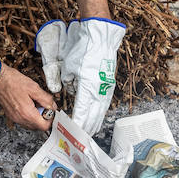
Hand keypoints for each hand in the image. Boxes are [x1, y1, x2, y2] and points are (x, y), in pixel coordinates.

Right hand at [0, 65, 54, 131]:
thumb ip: (46, 99)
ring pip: (30, 125)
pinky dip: (28, 115)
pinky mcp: (10, 115)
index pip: (44, 126)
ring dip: (35, 117)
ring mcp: (14, 118)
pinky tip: (27, 103)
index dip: (50, 119)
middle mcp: (20, 119)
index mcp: (28, 113)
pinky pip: (23, 121)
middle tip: (42, 105)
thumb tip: (52, 106)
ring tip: (34, 103)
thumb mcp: (34, 88)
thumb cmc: (13, 81)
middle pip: (37, 127)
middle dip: (42, 118)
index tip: (50, 110)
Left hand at [36, 18, 125, 135]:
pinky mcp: (109, 85)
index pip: (81, 112)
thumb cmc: (83, 51)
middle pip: (92, 117)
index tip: (70, 132)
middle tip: (78, 138)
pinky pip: (104, 104)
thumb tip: (71, 91)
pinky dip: (99, 113)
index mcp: (87, 88)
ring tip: (87, 132)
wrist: (99, 38)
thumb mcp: (69, 68)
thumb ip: (69, 83)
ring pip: (100, 112)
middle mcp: (99, 91)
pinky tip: (95, 118)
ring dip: (93, 123)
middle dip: (85, 128)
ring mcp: (106, 89)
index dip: (76, 124)